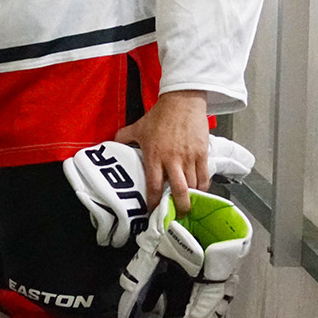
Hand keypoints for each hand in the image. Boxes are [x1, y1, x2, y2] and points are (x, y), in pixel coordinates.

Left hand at [115, 89, 208, 215]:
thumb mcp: (137, 126)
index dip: (153, 202)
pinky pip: (205, 177)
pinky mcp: (202, 154)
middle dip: (179, 208)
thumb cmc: (159, 115)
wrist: (182, 102)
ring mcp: (189, 158)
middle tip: (177, 216)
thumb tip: (113, 145)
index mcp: (154, 155)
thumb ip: (124, 138)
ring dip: (192, 198)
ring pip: (194, 187)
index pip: (153, 185)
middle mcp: (172, 159)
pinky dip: (203, 188)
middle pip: (178, 191)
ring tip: (188, 205)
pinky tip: (199, 192)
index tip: (152, 212)